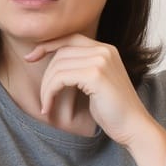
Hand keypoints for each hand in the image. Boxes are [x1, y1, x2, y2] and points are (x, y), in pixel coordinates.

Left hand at [26, 34, 165, 165]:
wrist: (134, 127)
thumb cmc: (114, 111)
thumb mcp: (96, 83)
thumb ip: (81, 68)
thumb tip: (53, 63)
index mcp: (106, 49)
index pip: (70, 38)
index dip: (48, 45)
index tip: (31, 57)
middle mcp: (104, 50)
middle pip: (61, 53)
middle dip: (45, 76)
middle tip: (43, 98)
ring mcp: (100, 61)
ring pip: (58, 67)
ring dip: (46, 88)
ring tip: (46, 106)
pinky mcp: (95, 75)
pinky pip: (60, 78)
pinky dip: (49, 93)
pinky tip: (48, 107)